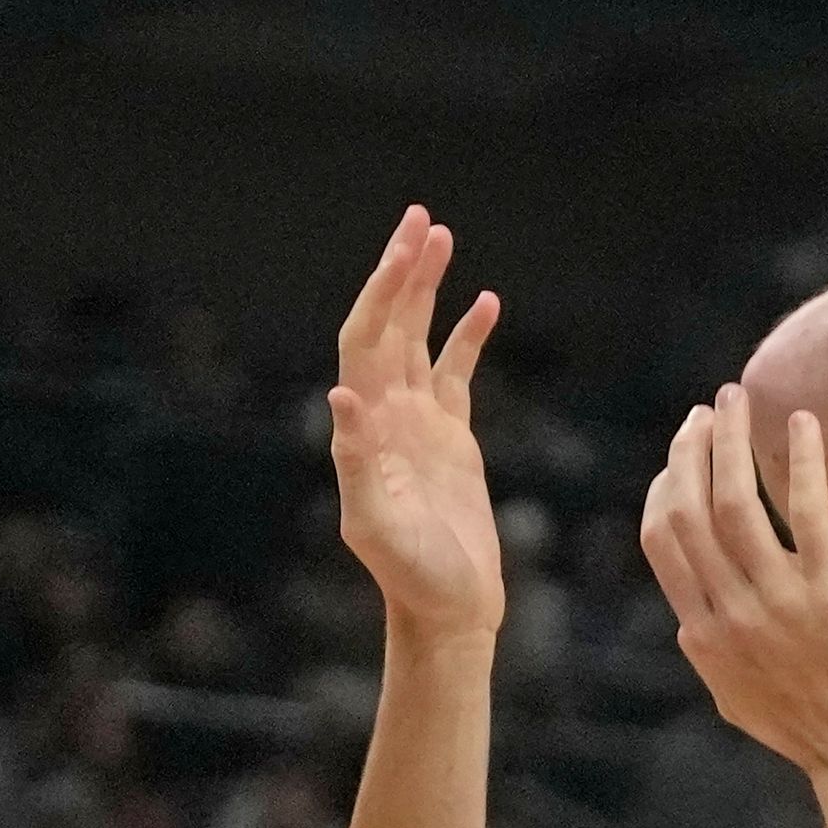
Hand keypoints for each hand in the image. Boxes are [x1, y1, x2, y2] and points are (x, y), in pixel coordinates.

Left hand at [330, 206, 506, 639]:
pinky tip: (485, 302)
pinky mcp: (451, 438)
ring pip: (418, 338)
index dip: (382, 291)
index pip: (366, 340)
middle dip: (403, 271)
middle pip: (389, 325)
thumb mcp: (377, 526)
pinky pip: (456, 371)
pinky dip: (467, 335)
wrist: (447, 608)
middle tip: (422, 219)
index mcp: (364, 427)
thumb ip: (357, 464)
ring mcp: (417, 423)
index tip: (404, 249)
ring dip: (427, 289)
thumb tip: (342, 398)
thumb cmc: (412, 576)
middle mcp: (384, 415)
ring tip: (443, 237)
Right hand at [641, 385, 827, 777]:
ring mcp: (777, 599)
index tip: (679, 458)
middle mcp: (729, 612)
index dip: (664, 488)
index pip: (661, 541)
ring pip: (732, 502)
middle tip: (706, 414)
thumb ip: (710, 650)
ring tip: (734, 400)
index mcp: (703, 633)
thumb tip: (691, 620)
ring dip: (729, 442)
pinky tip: (802, 423)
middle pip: (687, 511)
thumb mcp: (735, 696)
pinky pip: (807, 510)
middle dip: (689, 452)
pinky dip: (801, 460)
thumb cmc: (811, 728)